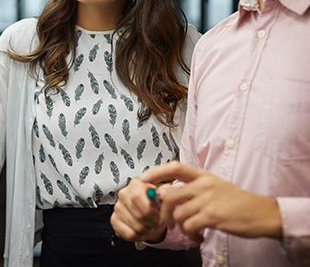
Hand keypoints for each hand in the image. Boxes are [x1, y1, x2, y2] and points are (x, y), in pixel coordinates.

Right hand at [111, 178, 167, 242]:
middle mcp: (124, 194)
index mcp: (135, 184)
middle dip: (152, 223)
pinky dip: (139, 236)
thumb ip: (165, 193)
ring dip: (147, 231)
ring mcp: (118, 207)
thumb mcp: (163, 196)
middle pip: (139, 214)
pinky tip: (142, 231)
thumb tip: (164, 193)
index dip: (150, 210)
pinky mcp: (114, 220)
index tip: (158, 216)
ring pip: (136, 226)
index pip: (137, 196)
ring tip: (151, 226)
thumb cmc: (155, 204)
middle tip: (157, 223)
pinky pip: (129, 234)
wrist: (149, 214)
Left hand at [141, 161, 282, 242]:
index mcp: (202, 175)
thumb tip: (164, 192)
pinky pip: (190, 225)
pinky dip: (190, 235)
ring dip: (181, 228)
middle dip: (164, 212)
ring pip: (178, 213)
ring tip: (191, 232)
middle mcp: (204, 184)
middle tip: (167, 222)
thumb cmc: (236, 201)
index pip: (174, 167)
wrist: (261, 213)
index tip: (143, 180)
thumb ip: (191, 188)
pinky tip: (199, 237)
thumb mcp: (213, 186)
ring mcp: (208, 198)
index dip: (156, 172)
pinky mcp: (213, 215)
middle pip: (170, 195)